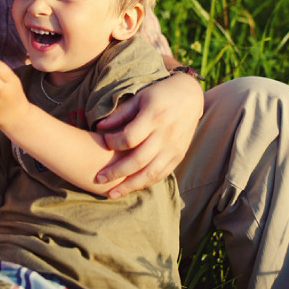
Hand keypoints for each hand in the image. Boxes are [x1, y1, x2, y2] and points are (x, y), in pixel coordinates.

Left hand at [95, 73, 202, 197]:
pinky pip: (162, 174)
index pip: (130, 137)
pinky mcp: (179, 155)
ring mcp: (174, 147)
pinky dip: (146, 183)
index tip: (103, 141)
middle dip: (116, 172)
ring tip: (112, 194)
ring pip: (151, 173)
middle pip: (138, 160)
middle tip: (98, 179)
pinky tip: (131, 187)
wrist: (190, 96)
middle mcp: (166, 134)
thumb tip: (99, 128)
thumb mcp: (140, 98)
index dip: (113, 142)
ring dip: (130, 186)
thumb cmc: (160, 94)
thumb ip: (120, 114)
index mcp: (154, 116)